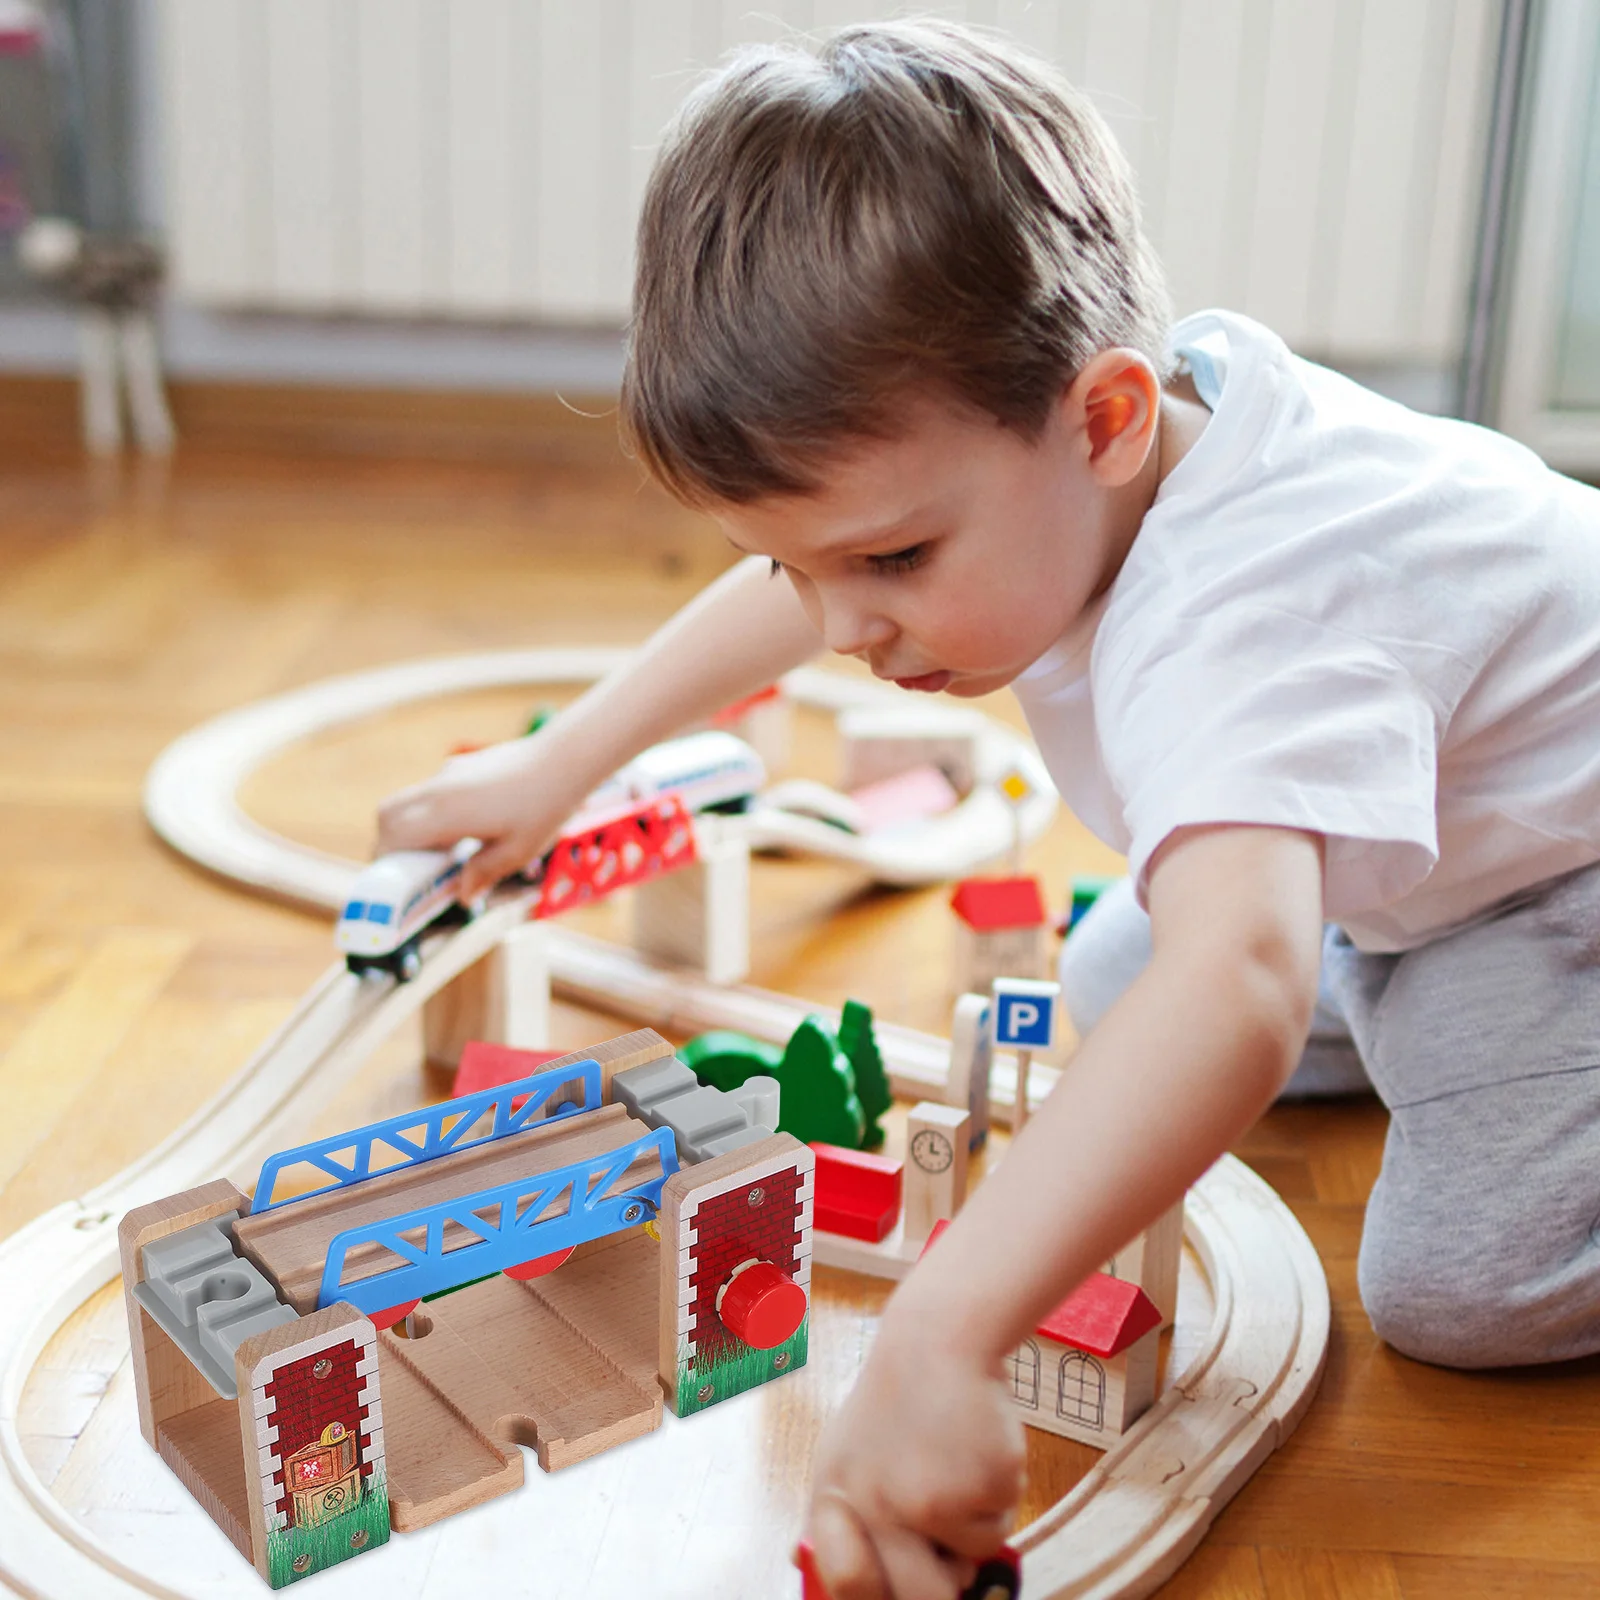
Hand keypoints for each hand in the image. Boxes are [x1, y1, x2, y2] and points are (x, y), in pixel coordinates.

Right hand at [375, 736, 586, 898]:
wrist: (565, 758)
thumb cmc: (544, 806)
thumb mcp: (518, 851)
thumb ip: (484, 873)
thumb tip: (463, 895)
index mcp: (445, 813)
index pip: (392, 835)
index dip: (387, 860)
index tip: (400, 881)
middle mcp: (439, 789)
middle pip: (388, 814)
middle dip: (391, 842)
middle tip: (417, 867)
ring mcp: (449, 772)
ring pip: (409, 800)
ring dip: (413, 826)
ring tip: (445, 851)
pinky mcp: (463, 765)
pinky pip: (433, 791)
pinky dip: (434, 812)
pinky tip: (469, 826)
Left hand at [804, 1305, 1024, 1598]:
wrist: (938, 1338)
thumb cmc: (900, 1397)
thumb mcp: (846, 1451)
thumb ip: (835, 1517)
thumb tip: (803, 1560)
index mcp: (834, 1500)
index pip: (845, 1584)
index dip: (873, 1596)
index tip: (904, 1585)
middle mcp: (873, 1507)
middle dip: (944, 1591)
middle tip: (954, 1567)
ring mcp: (925, 1500)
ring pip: (968, 1569)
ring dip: (974, 1535)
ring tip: (958, 1472)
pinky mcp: (976, 1488)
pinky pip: (1000, 1528)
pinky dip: (999, 1496)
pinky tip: (978, 1445)